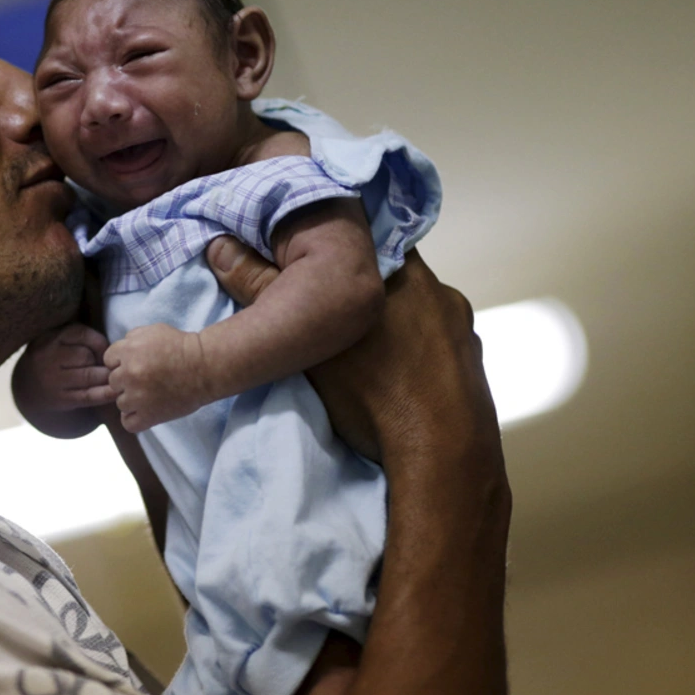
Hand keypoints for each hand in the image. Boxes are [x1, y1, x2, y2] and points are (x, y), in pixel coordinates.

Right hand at [12, 323, 118, 436]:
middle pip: (86, 355)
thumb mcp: (57, 341)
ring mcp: (52, 380)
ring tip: (112, 376)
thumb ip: (81, 338)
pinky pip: (88, 395)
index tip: (105, 349)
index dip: (99, 341)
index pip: (82, 334)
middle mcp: (47, 358)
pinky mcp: (60, 399)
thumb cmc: (53, 359)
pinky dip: (105, 394)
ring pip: (89, 375)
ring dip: (105, 376)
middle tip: (108, 365)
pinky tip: (115, 392)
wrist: (28, 388)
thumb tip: (111, 351)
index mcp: (48, 338)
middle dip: (100, 360)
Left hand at [104, 323, 213, 431]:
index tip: (137, 363)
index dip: (122, 361)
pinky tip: (144, 411)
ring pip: (120, 402)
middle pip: (113, 381)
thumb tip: (120, 351)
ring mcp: (138, 397)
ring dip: (132, 399)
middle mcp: (129, 374)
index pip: (109, 360)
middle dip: (126, 379)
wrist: (205, 367)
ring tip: (150, 394)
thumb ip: (130, 338)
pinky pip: (128, 423)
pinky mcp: (150, 416)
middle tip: (146, 379)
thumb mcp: (153, 331)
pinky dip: (134, 418)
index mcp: (128, 352)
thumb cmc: (182, 346)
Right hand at [205, 237, 498, 469]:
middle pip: (391, 276)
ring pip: (417, 312)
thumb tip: (220, 248)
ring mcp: (463, 329)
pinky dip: (418, 354)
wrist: (442, 456)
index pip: (367, 239)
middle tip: (330, 314)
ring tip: (365, 355)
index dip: (338, 251)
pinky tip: (398, 377)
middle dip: (362, 291)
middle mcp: (440, 290)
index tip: (314, 266)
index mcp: (402, 272)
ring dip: (393, 324)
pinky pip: (438, 345)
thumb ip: (262, 290)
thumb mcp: (304, 344)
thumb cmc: (374, 393)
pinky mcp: (474, 363)